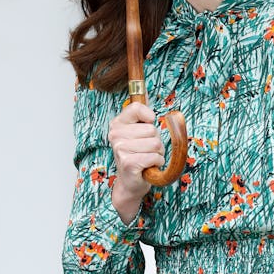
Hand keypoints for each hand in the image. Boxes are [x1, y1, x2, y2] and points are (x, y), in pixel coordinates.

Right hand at [108, 101, 164, 222]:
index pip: (136, 107)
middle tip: (146, 150)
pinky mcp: (128, 163)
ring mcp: (120, 149)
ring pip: (155, 144)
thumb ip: (142, 114)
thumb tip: (147, 91)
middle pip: (152, 129)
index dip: (149, 117)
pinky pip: (154, 157)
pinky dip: (157, 162)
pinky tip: (148, 166)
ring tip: (148, 158)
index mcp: (117, 123)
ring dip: (158, 153)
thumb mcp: (138, 132)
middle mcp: (115, 134)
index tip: (148, 125)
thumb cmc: (138, 155)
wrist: (131, 183)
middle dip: (156, 141)